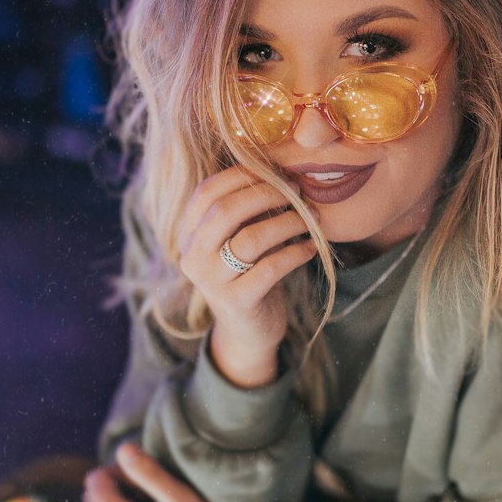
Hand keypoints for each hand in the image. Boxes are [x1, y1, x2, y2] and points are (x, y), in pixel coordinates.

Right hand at [177, 166, 315, 386]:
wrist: (247, 331)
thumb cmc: (248, 274)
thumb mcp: (239, 238)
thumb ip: (247, 210)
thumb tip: (279, 170)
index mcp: (188, 234)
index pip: (207, 191)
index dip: (242, 175)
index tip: (277, 171)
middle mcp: (193, 256)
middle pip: (227, 210)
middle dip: (268, 194)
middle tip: (299, 190)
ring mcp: (211, 281)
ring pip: (251, 238)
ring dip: (288, 222)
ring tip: (312, 218)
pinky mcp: (236, 302)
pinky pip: (271, 268)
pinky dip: (296, 252)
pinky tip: (311, 247)